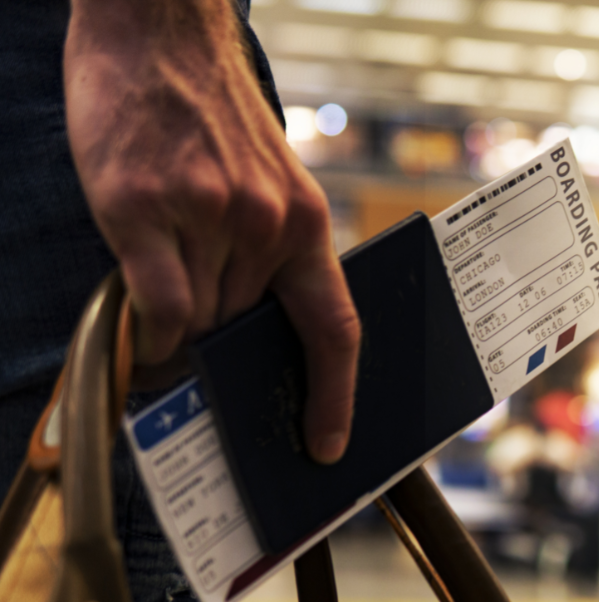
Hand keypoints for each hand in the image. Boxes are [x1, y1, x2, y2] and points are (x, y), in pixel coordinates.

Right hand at [65, 0, 359, 463]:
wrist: (160, 34)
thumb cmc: (213, 116)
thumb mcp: (269, 184)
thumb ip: (267, 255)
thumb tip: (244, 334)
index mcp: (306, 223)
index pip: (335, 329)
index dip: (334, 396)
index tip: (326, 443)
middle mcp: (264, 225)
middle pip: (244, 332)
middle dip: (222, 353)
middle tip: (202, 364)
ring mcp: (205, 217)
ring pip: (197, 324)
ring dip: (179, 335)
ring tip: (161, 312)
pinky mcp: (143, 208)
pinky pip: (156, 306)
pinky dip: (148, 329)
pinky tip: (142, 322)